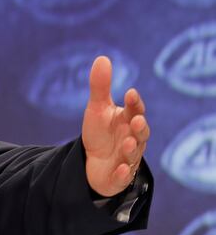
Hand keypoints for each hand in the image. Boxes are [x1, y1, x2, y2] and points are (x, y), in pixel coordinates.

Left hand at [81, 55, 149, 197]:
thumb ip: (100, 86)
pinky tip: (121, 169)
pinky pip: (123, 176)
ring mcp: (127, 158)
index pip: (135, 110)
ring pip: (134, 154)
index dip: (134, 103)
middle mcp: (132, 139)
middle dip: (139, 127)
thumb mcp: (97, 108)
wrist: (94, 162)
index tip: (129, 93)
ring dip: (131, 149)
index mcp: (128, 120)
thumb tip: (103, 58)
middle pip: (140, 133)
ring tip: (126, 142)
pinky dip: (123, 173)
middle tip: (135, 120)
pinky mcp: (119, 176)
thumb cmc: (100, 132)